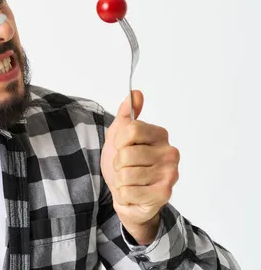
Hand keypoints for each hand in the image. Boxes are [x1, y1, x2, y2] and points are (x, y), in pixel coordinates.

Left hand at [100, 91, 179, 244]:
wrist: (127, 195)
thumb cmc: (125, 164)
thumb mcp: (119, 136)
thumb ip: (126, 115)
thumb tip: (136, 93)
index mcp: (160, 135)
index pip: (131, 129)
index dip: (118, 141)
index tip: (121, 147)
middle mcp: (170, 153)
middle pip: (127, 153)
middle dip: (118, 163)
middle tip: (126, 168)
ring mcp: (169, 174)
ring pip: (126, 174)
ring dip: (121, 180)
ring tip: (130, 181)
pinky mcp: (164, 194)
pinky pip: (128, 191)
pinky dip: (124, 193)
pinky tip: (134, 193)